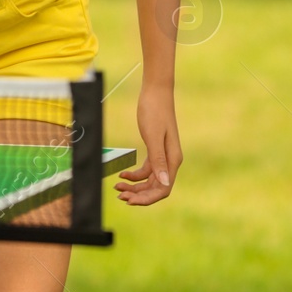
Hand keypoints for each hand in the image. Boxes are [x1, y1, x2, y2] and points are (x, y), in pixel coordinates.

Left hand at [114, 83, 179, 205]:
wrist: (155, 91)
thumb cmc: (155, 111)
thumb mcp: (153, 137)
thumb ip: (158, 161)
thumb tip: (164, 184)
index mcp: (173, 160)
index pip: (163, 189)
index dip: (147, 199)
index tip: (130, 200)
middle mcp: (170, 161)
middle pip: (156, 187)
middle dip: (138, 195)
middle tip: (119, 195)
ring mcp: (163, 156)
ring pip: (150, 180)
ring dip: (135, 186)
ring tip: (118, 187)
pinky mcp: (155, 150)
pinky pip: (146, 170)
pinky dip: (135, 175)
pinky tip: (123, 174)